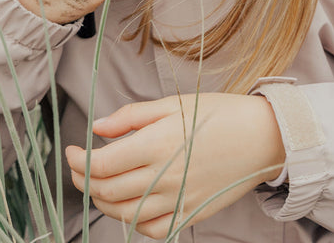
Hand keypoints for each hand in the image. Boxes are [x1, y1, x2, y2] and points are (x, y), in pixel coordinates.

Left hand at [65, 93, 284, 238]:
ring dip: (102, 202)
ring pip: (125, 213)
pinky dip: (134, 222)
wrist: (261, 136)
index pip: (101, 164)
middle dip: (83, 180)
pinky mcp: (191, 213)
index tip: (71, 150)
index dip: (78, 160)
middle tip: (79, 167)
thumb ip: (132, 117)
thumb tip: (97, 129)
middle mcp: (163, 177)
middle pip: (107, 190)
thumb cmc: (218, 114)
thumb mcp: (174, 104)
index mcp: (156, 144)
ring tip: (97, 186)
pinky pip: (154, 229)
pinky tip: (130, 206)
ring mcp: (178, 199)